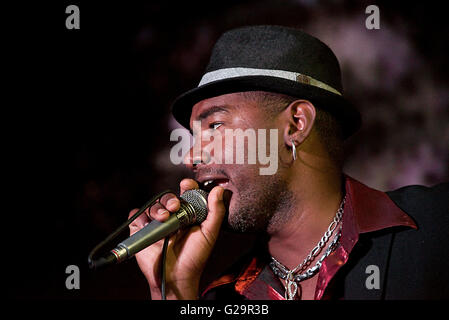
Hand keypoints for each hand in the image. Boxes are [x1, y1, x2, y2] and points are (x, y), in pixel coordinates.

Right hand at [128, 179, 225, 299]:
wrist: (176, 277)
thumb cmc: (194, 258)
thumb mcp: (210, 234)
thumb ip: (216, 211)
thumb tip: (219, 190)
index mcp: (188, 214)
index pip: (186, 194)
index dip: (186, 186)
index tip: (186, 185)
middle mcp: (172, 217)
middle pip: (168, 197)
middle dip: (170, 198)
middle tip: (175, 206)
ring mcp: (156, 224)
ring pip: (153, 205)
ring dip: (158, 208)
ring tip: (164, 218)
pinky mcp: (142, 231)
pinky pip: (137, 215)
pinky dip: (140, 216)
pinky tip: (149, 224)